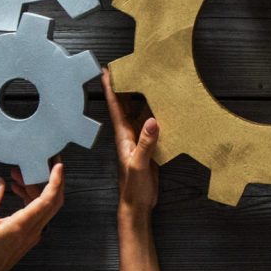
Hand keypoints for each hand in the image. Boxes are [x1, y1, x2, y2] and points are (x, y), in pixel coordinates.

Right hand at [0, 163, 64, 270]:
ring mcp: (34, 232)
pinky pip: (37, 211)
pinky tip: (17, 188)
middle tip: (48, 162)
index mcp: (23, 225)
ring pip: (45, 204)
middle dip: (54, 179)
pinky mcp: (30, 234)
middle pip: (54, 200)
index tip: (58, 165)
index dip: (55, 180)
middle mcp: (33, 229)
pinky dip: (31, 197)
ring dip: (36, 187)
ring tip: (19, 174)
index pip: (48, 199)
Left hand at [102, 68, 159, 270]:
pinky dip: (155, 112)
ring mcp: (138, 140)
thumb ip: (146, 143)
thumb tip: (153, 120)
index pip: (115, 107)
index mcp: (123, 136)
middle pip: (125, 105)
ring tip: (146, 79)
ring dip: (141, 97)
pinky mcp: (148, 146)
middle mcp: (129, 134)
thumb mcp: (139, 164)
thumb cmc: (133, 188)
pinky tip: (162, 106)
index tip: (107, 71)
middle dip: (124, 86)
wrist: (137, 204)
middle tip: (127, 66)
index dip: (111, 88)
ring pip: (139, 113)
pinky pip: (150, 124)